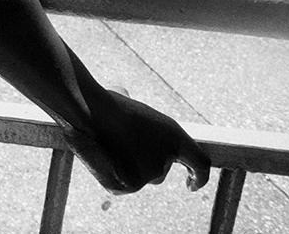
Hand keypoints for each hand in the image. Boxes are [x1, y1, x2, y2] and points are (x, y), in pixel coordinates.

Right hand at [63, 90, 209, 194]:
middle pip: (160, 171)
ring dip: (127, 167)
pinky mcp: (128, 186)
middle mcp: (165, 160)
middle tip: (124, 146)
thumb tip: (130, 109)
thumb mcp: (135, 109)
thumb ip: (140, 122)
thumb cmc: (106, 103)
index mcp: (175, 138)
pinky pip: (121, 186)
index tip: (191, 183)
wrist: (88, 111)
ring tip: (107, 145)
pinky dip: (111, 175)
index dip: (199, 177)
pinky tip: (101, 157)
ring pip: (139, 178)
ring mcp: (147, 176)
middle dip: (146, 164)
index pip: (200, 165)